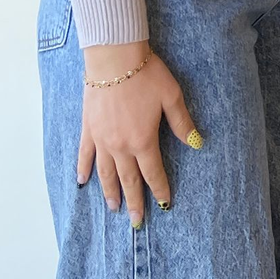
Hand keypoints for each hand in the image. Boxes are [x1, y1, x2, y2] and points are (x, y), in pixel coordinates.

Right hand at [79, 43, 199, 226]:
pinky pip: (84, 155)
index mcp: (142, 139)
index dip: (160, 188)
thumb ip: (182, 122)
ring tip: (113, 208)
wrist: (114, 58)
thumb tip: (196, 143)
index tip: (165, 203)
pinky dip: (83, 170)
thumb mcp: (171, 96)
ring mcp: (101, 139)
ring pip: (105, 173)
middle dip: (134, 201)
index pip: (153, 171)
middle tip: (136, 221)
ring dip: (110, 192)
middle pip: (128, 179)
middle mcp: (120, 145)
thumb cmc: (146, 74)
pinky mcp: (88, 129)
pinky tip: (82, 182)